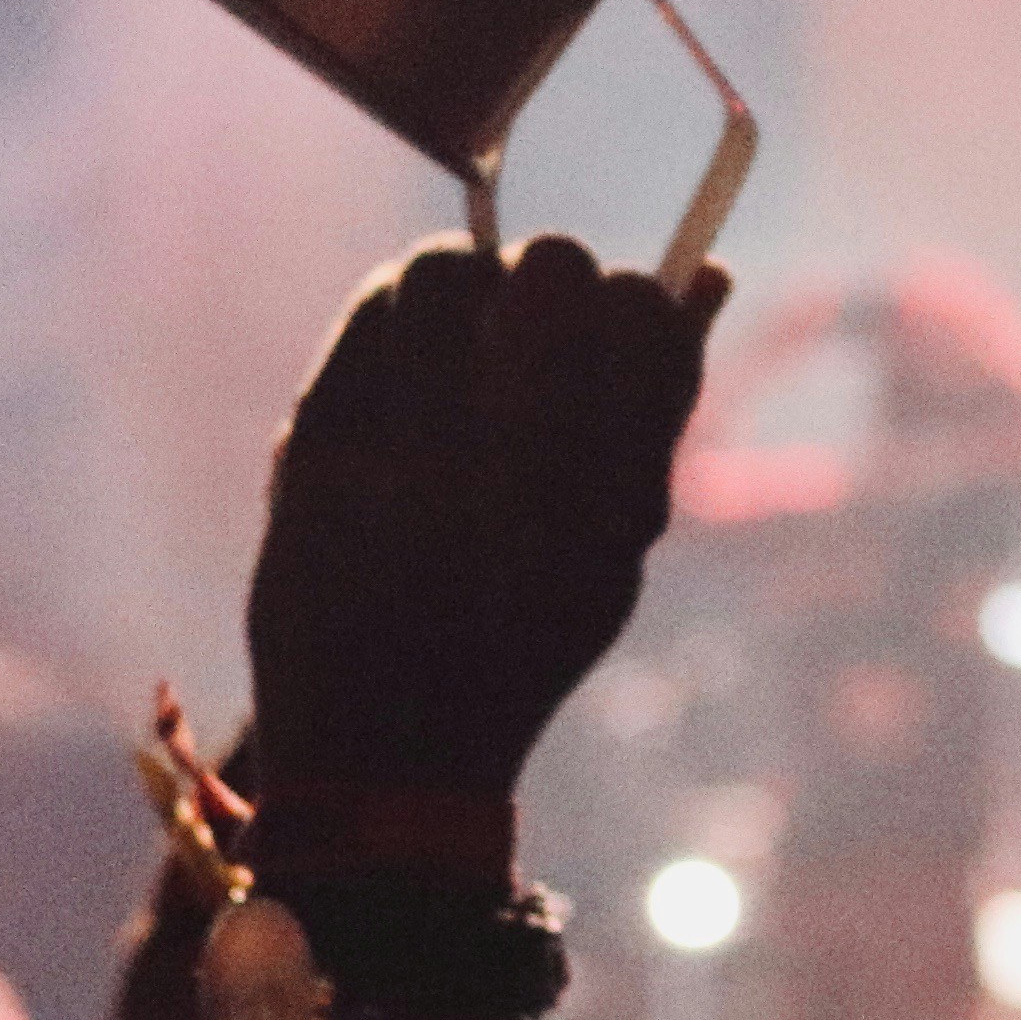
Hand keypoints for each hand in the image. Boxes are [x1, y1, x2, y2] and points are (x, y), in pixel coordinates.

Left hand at [240, 234, 726, 825]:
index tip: (608, 330)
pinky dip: (389, 318)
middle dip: (551, 279)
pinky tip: (397, 371)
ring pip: (442, 270)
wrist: (382, 749)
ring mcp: (396, 449)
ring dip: (464, 285)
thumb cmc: (516, 641)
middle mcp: (502, 463)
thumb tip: (707, 275)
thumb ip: (655, 408)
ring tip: (457, 346)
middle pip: (550, 271)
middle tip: (528, 326)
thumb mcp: (614, 543)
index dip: (631, 304)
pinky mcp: (314, 441)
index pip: (638, 315)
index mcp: (598, 491)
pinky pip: (365, 315)